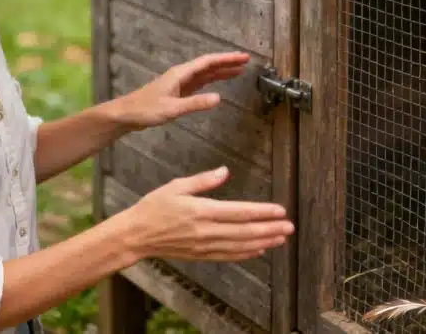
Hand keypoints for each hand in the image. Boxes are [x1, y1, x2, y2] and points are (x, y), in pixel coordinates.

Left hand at [114, 52, 250, 129]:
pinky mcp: (178, 91)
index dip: (226, 58)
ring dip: (221, 71)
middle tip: (246, 60)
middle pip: (208, 65)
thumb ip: (195, 104)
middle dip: (227, 62)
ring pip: (205, 73)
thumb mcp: (172, 109)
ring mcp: (180, 82)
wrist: (127, 114)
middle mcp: (182, 75)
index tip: (242, 57)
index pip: (208, 62)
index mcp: (181, 74)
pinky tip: (218, 82)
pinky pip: (199, 82)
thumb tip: (219, 99)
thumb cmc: (145, 110)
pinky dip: (211, 80)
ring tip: (238, 70)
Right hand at [123, 166, 292, 262]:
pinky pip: (228, 256)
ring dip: (263, 242)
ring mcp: (203, 246)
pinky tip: (259, 250)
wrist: (135, 235)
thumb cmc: (153, 206)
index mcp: (201, 211)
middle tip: (290, 227)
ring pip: (240, 246)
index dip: (262, 212)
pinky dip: (246, 254)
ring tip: (281, 238)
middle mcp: (205, 231)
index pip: (239, 212)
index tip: (280, 210)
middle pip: (245, 231)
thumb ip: (203, 180)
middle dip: (270, 229)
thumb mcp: (176, 186)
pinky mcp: (200, 255)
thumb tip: (225, 171)